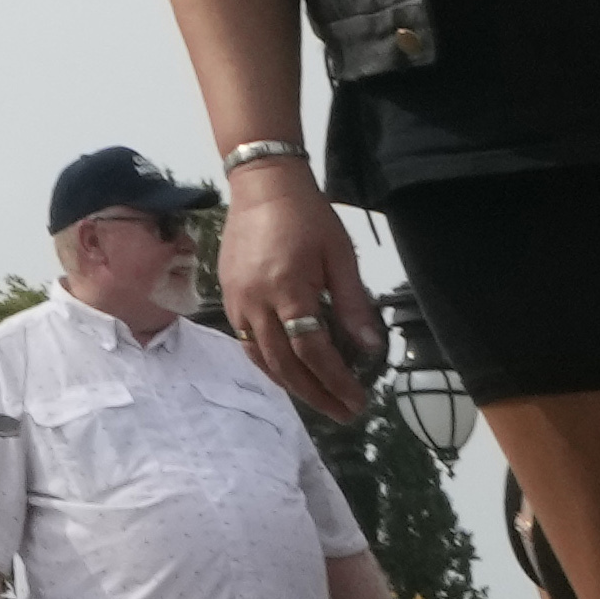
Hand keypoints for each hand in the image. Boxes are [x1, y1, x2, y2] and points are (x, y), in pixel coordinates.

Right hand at [213, 155, 378, 419]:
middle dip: (317, 394)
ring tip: (320, 400)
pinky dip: (268, 364)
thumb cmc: (308, 217)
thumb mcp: (341, 257)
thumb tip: (371, 349)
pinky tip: (288, 372)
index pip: (313, 352)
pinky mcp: (228, 296)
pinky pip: (247, 342)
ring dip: (291, 386)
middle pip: (285, 364)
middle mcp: (256, 302)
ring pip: (261, 358)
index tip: (359, 400)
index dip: (337, 381)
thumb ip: (354, 306)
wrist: (262, 186)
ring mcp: (237, 301)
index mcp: (288, 290)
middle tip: (345, 412)